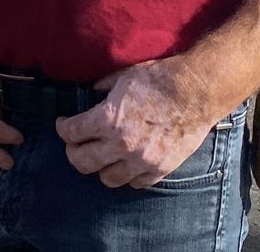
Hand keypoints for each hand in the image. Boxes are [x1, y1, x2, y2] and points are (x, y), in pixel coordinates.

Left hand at [56, 57, 221, 188]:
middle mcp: (122, 145)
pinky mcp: (160, 169)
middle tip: (76, 144)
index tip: (64, 124)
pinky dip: (127, 175)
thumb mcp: (122, 77)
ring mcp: (142, 161)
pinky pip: (135, 183)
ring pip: (107, 178)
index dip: (62, 128)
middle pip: (82, 163)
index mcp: (108, 120)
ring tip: (102, 155)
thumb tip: (89, 95)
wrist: (196, 90)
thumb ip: (101, 89)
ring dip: (101, 167)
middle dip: (74, 152)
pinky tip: (126, 162)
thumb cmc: (160, 79)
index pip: (71, 133)